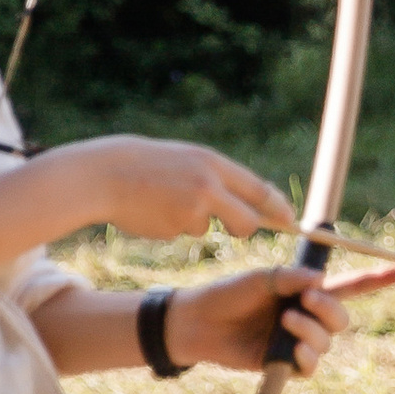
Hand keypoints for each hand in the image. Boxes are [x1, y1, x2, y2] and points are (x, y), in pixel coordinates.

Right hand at [83, 138, 298, 244]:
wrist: (104, 174)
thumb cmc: (146, 166)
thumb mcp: (185, 160)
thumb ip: (214, 177)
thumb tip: (250, 201)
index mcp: (212, 162)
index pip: (257, 188)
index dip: (277, 207)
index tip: (290, 219)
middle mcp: (209, 184)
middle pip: (247, 221)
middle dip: (245, 228)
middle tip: (235, 227)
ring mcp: (193, 207)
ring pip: (207, 228)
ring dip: (194, 222)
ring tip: (166, 202)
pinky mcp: (175, 227)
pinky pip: (183, 233)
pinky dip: (172, 227)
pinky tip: (152, 211)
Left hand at [162, 258, 394, 377]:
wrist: (198, 323)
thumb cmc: (228, 295)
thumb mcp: (261, 278)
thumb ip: (291, 278)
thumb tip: (321, 283)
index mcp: (305, 291)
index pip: (349, 286)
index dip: (378, 279)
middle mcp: (306, 316)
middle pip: (342, 317)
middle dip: (330, 308)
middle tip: (305, 299)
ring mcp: (297, 341)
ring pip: (327, 341)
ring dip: (311, 330)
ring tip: (286, 321)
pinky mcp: (284, 364)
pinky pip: (310, 366)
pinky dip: (306, 356)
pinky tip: (291, 347)